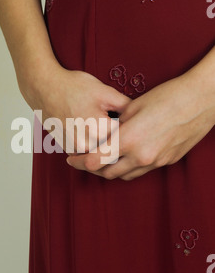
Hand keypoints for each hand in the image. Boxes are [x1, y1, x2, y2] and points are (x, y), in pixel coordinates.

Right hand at [19, 60, 130, 153]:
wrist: (44, 88)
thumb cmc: (73, 87)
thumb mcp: (105, 91)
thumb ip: (126, 105)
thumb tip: (141, 116)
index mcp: (100, 130)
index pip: (126, 139)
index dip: (134, 132)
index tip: (139, 128)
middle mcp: (87, 144)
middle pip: (114, 153)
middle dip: (123, 146)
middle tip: (132, 139)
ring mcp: (76, 149)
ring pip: (101, 159)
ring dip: (110, 154)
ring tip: (120, 144)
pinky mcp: (68, 149)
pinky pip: (87, 158)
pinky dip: (96, 154)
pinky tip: (102, 144)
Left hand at [66, 70, 214, 179]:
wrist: (201, 100)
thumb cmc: (168, 96)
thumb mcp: (134, 106)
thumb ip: (117, 124)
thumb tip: (106, 132)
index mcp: (129, 139)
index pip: (95, 160)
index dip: (79, 162)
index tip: (71, 159)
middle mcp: (142, 156)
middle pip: (108, 173)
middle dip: (93, 169)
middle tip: (84, 161)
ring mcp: (156, 161)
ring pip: (126, 175)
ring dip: (112, 171)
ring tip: (103, 161)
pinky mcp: (167, 161)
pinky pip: (142, 171)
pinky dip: (130, 167)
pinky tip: (126, 158)